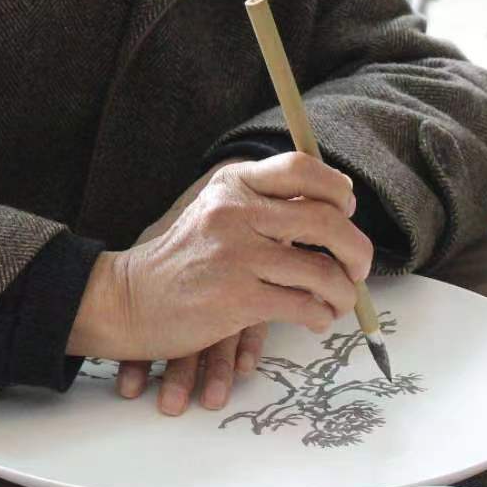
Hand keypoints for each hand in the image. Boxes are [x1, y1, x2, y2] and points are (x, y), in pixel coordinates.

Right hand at [69, 153, 373, 412]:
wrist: (129, 299)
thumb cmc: (183, 260)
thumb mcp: (217, 212)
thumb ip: (265, 203)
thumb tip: (335, 205)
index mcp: (233, 184)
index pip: (303, 168)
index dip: (337, 192)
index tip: (345, 214)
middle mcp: (236, 212)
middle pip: (327, 221)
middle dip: (358, 250)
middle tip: (358, 268)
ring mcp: (237, 255)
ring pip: (323, 271)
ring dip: (344, 292)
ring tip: (339, 301)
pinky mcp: (238, 298)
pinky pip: (305, 306)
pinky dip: (321, 316)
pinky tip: (314, 318)